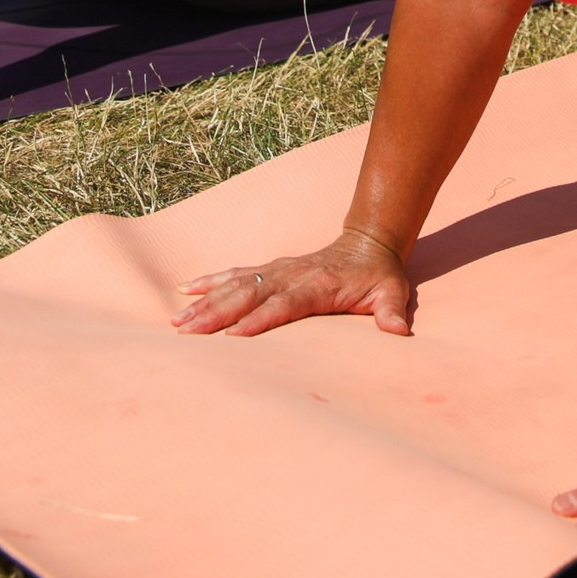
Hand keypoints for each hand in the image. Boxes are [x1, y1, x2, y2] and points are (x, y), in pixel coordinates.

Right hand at [173, 229, 413, 335]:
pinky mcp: (269, 269)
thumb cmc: (378, 275)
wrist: (368, 242)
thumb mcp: (391, 291)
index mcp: (317, 285)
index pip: (284, 304)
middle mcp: (290, 274)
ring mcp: (277, 270)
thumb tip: (398, 331)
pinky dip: (209, 281)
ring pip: (235, 285)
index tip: (233, 336)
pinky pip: (234, 274)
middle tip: (188, 332)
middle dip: (217, 314)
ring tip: (178, 321)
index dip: (260, 319)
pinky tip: (184, 290)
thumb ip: (391, 311)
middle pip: (249, 295)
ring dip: (206, 302)